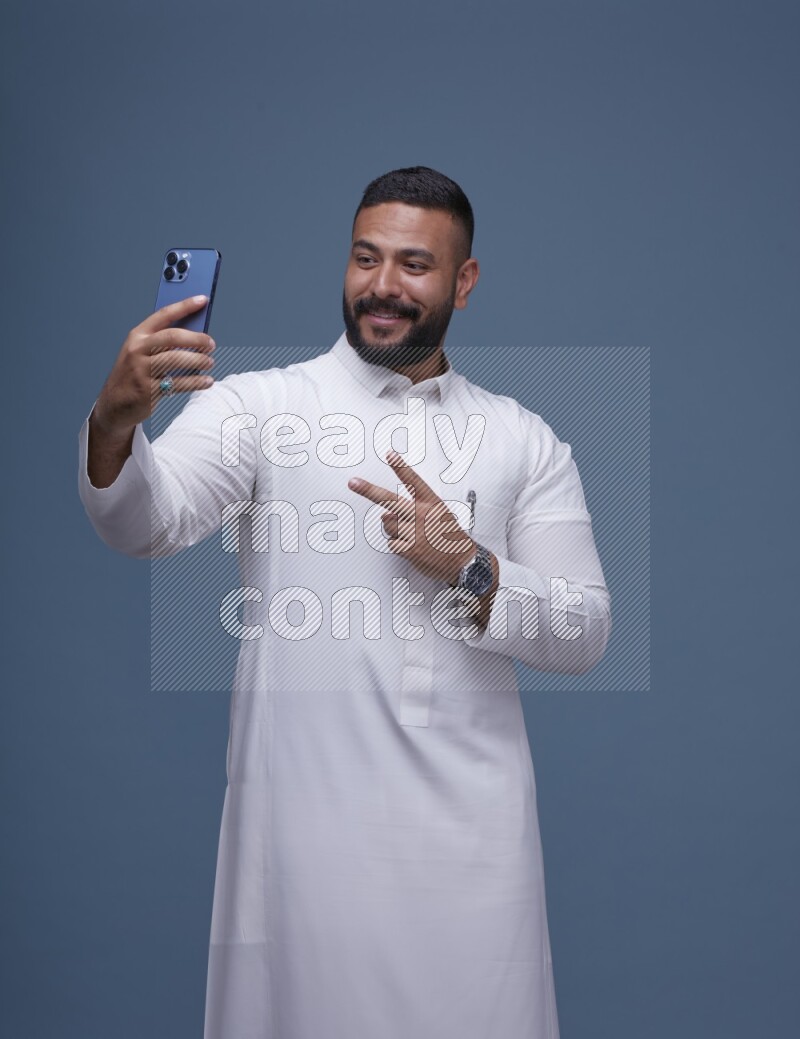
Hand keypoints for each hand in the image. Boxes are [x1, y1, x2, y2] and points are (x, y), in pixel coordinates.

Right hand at [91, 294, 215, 438]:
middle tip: (211, 343)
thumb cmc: (134, 373)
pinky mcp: (148, 390)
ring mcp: (141, 370)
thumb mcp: (142, 352)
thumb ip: (164, 342)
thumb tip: (197, 334)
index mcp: (137, 335)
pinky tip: (207, 381)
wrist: (114, 403)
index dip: (185, 305)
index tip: (203, 300)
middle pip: (172, 337)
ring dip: (198, 360)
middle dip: (196, 338)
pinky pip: (178, 383)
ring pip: (176, 359)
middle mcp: (137, 349)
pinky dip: (196, 382)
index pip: (163, 314)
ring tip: (210, 362)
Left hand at [348, 450, 475, 583]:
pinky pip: (391, 542)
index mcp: (431, 503)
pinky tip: (413, 546)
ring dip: (395, 530)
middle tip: (353, 483)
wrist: (462, 560)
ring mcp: (415, 531)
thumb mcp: (439, 514)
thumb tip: (387, 513)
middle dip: (368, 490)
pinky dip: (399, 545)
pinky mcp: (410, 548)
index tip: (390, 454)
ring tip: (412, 535)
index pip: (413, 481)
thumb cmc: (449, 536)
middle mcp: (422, 514)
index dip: (401, 467)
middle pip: (388, 499)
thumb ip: (414, 509)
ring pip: (387, 524)